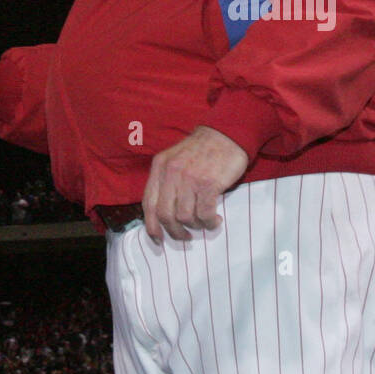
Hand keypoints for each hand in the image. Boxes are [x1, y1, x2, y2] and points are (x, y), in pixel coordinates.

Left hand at [142, 126, 249, 242]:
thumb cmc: (202, 150)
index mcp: (160, 166)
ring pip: (184, 217)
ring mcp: (189, 178)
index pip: (148, 203)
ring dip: (195, 226)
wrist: (226, 134)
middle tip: (185, 236)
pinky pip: (204, 214)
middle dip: (174, 232)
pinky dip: (209, 223)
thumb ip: (167, 180)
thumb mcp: (175, 159)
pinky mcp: (208, 184)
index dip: (151, 225)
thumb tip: (164, 213)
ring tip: (204, 223)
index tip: (158, 239)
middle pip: (164, 214)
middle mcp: (171, 172)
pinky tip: (215, 220)